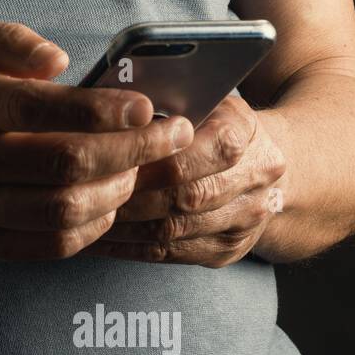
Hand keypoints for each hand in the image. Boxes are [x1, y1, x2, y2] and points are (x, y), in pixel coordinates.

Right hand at [0, 18, 193, 260]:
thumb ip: (11, 40)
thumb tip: (59, 60)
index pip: (40, 109)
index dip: (101, 111)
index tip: (147, 107)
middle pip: (62, 165)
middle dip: (131, 152)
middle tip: (171, 138)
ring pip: (60, 211)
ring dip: (116, 192)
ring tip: (142, 171)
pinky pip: (47, 245)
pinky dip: (91, 229)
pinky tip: (111, 203)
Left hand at [84, 95, 286, 266]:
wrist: (268, 165)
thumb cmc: (217, 124)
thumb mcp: (199, 98)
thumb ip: (164, 104)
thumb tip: (107, 106)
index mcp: (243, 135)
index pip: (191, 155)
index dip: (148, 164)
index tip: (108, 163)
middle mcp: (253, 181)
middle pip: (183, 198)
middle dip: (130, 199)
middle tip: (86, 196)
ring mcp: (244, 222)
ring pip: (175, 233)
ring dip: (125, 229)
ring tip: (86, 218)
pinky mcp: (227, 251)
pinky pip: (172, 256)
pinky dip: (131, 249)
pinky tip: (102, 239)